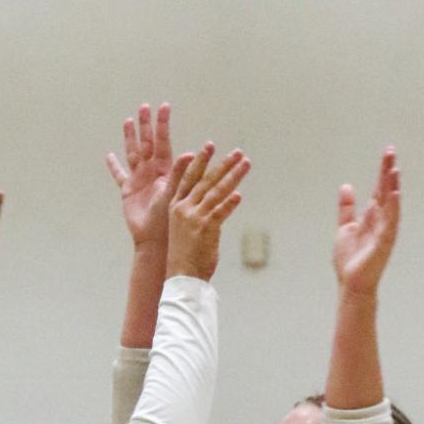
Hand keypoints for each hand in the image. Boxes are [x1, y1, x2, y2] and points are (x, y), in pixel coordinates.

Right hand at [107, 102, 174, 252]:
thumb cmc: (168, 219)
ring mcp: (139, 179)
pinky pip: (119, 175)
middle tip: (144, 106)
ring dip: (130, 138)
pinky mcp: (127, 191)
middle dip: (145, 125)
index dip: (162, 125)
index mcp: (164, 170)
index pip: (163, 141)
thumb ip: (180, 173)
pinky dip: (114, 166)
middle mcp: (151, 171)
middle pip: (147, 143)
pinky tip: (109, 156)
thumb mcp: (174, 193)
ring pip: (133, 153)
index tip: (164, 107)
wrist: (154, 240)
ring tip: (128, 121)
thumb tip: (190, 153)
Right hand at [166, 145, 249, 281]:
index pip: (190, 178)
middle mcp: (185, 208)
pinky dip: (230, 203)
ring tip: (245, 164)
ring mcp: (195, 217)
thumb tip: (217, 208)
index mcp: (177, 206)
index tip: (209, 146)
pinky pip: (220, 212)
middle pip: (207, 180)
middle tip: (237, 152)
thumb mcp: (186, 230)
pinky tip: (239, 195)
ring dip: (233, 176)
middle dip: (223, 164)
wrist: (182, 277)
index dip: (200, 161)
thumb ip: (199, 214)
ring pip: (217, 192)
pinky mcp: (206, 228)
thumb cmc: (185, 257)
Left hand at [332, 146, 400, 294]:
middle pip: (386, 191)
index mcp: (372, 217)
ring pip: (391, 204)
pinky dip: (393, 207)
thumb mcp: (344, 227)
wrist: (351, 284)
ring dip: (393, 186)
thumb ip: (347, 208)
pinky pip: (391, 222)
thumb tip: (346, 186)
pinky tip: (395, 194)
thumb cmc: (349, 261)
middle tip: (391, 151)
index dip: (383, 171)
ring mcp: (384, 231)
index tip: (388, 153)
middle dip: (388, 172)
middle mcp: (381, 221)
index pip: (380, 189)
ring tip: (394, 169)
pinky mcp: (384, 242)